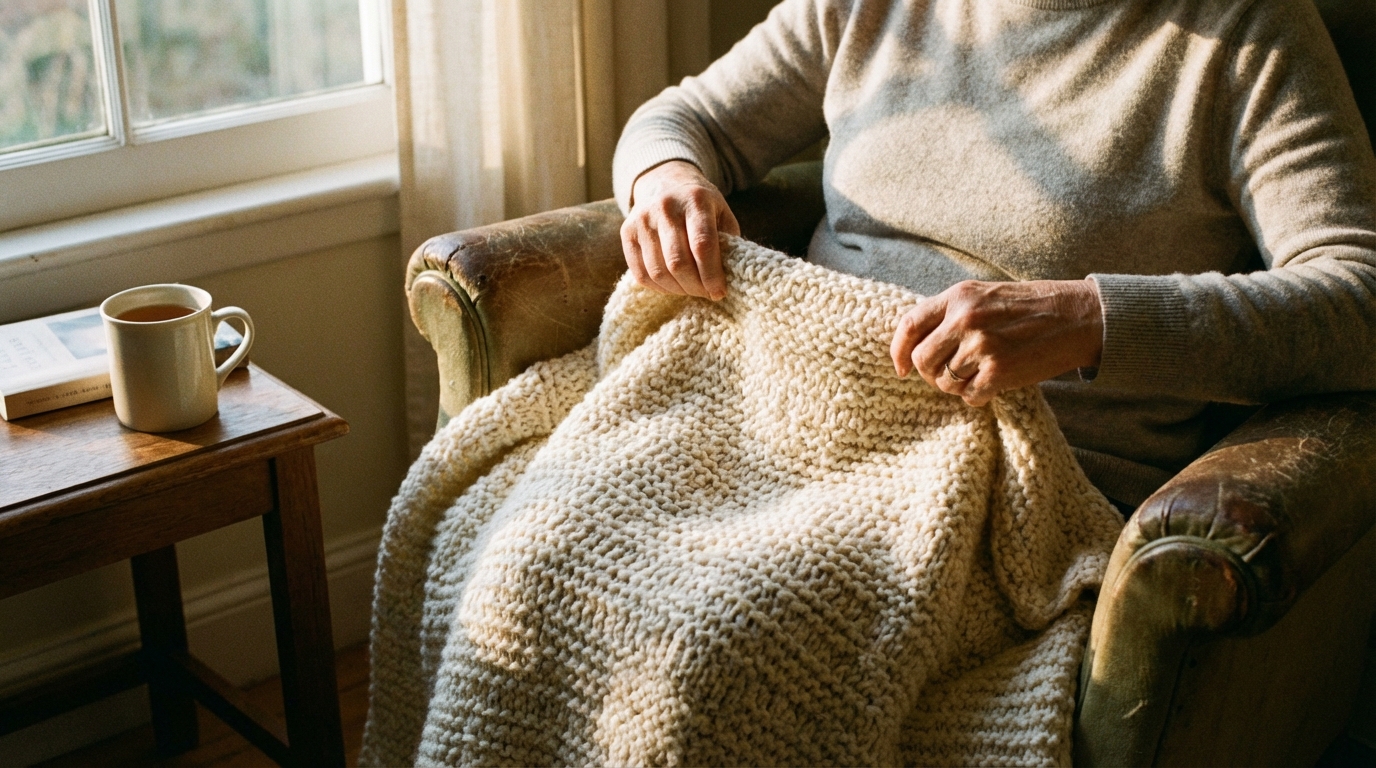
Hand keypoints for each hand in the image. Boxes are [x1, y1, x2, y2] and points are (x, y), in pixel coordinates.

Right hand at [621, 160, 740, 299]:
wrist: (666, 182)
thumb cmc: (701, 206)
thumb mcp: (721, 214)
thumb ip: (727, 242)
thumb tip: (727, 277)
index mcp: (696, 200)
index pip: (702, 245)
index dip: (711, 274)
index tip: (719, 292)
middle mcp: (666, 207)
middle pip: (678, 262)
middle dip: (695, 286)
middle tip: (706, 293)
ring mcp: (642, 219)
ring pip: (657, 271)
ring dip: (677, 290)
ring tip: (691, 289)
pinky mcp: (627, 232)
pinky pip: (641, 273)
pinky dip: (659, 287)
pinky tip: (673, 285)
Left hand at [890, 279, 1103, 406]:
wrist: (1076, 317)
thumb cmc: (1029, 307)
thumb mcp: (985, 295)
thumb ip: (951, 313)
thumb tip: (915, 345)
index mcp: (959, 296)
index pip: (909, 325)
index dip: (898, 351)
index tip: (901, 368)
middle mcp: (965, 319)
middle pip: (921, 360)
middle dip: (930, 373)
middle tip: (948, 375)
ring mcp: (981, 346)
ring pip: (944, 382)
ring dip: (957, 386)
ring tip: (978, 375)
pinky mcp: (999, 372)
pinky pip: (969, 396)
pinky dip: (977, 396)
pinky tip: (992, 386)